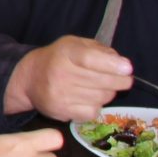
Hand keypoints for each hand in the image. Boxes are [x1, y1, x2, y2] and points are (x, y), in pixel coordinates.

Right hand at [4, 35, 131, 121]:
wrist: (30, 78)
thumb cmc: (59, 59)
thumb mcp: (76, 44)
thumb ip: (100, 50)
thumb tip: (123, 66)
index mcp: (65, 52)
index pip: (90, 59)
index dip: (111, 64)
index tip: (127, 68)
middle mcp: (60, 74)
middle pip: (101, 81)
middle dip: (119, 81)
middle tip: (124, 79)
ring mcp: (60, 95)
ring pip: (101, 98)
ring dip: (108, 93)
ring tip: (100, 87)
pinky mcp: (62, 111)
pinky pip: (93, 112)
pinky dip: (96, 106)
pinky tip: (89, 99)